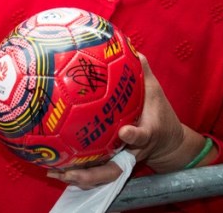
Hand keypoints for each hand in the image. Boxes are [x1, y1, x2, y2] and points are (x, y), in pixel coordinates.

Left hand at [46, 55, 212, 188]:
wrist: (170, 143)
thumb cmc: (161, 114)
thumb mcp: (156, 91)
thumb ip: (143, 71)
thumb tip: (128, 45)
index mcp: (147, 133)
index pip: (142, 136)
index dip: (134, 136)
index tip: (125, 132)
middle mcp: (134, 152)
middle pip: (114, 169)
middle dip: (91, 174)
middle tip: (68, 170)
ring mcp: (124, 161)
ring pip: (102, 176)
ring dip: (78, 178)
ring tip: (53, 172)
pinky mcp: (116, 164)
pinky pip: (96, 172)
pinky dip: (76, 173)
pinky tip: (54, 169)